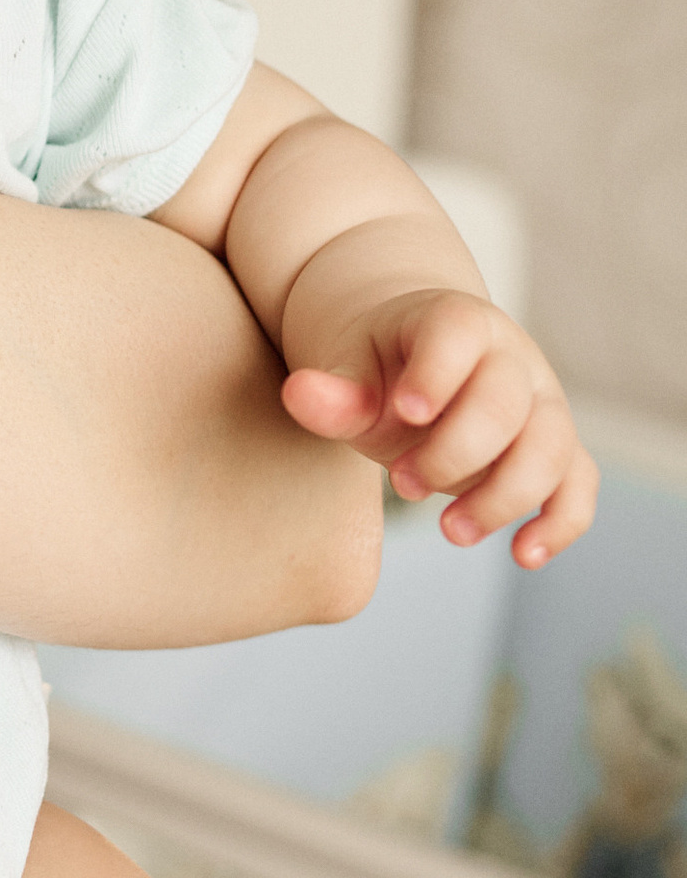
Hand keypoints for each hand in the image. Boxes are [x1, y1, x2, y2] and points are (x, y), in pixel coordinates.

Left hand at [279, 290, 595, 567]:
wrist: (413, 364)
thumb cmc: (378, 368)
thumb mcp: (347, 369)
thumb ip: (333, 391)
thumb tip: (300, 395)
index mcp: (455, 322)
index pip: (459, 334)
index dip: (437, 373)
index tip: (405, 412)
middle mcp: (513, 358)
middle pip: (507, 404)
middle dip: (454, 454)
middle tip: (401, 483)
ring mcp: (543, 403)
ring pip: (551, 448)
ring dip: (504, 497)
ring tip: (450, 531)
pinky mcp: (557, 448)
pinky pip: (578, 484)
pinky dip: (560, 522)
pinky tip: (522, 555)